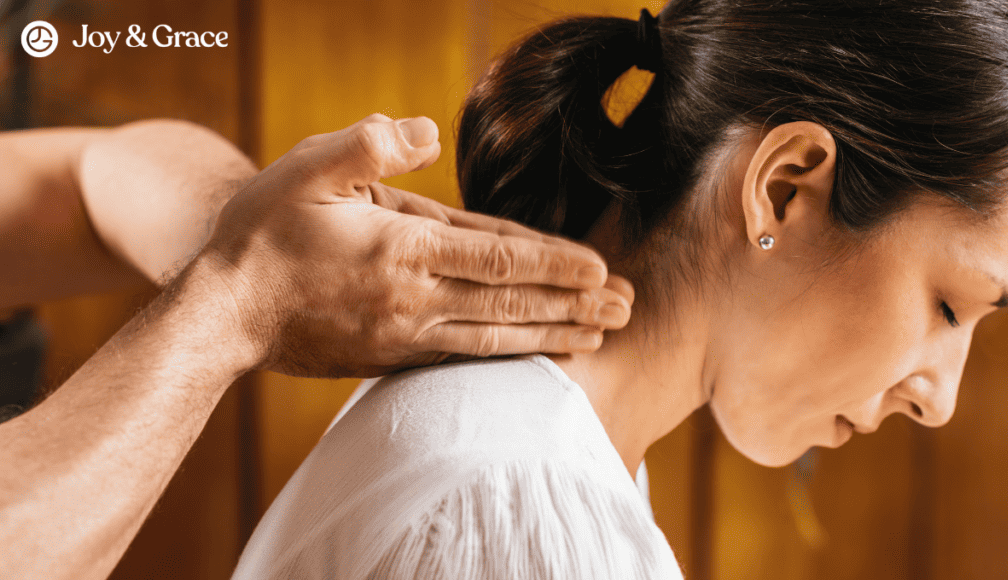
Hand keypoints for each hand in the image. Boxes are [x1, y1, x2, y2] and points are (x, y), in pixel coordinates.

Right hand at [197, 114, 632, 376]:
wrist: (223, 313)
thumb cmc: (262, 233)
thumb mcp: (305, 168)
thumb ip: (368, 145)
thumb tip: (422, 129)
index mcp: (400, 248)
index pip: (497, 257)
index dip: (555, 263)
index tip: (603, 267)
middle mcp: (412, 298)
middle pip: (510, 303)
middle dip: (574, 304)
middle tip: (627, 307)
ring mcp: (404, 335)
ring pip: (494, 338)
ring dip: (552, 336)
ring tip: (599, 337)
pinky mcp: (391, 359)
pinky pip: (462, 358)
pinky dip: (506, 357)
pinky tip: (531, 355)